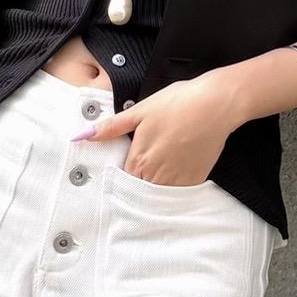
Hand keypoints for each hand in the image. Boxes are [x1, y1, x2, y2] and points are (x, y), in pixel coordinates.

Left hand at [85, 73, 235, 185]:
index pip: (123, 180)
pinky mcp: (196, 179)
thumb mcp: (139, 112)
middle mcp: (157, 176)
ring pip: (160, 192)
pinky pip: (180, 191)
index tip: (130, 164)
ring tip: (165, 162)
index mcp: (139, 160)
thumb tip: (80, 136)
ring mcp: (178, 180)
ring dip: (158, 184)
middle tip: (150, 160)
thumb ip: (110, 128)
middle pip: (141, 188)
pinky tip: (180, 166)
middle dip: (141, 180)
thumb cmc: (177, 103)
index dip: (124, 173)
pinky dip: (177, 184)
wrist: (215, 104)